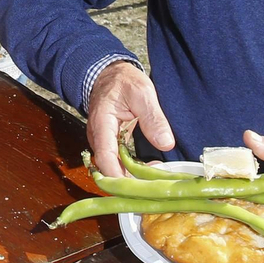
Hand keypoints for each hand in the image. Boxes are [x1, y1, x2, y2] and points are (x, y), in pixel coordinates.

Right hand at [84, 61, 173, 176]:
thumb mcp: (142, 93)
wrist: (109, 74)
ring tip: (155, 180)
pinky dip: (131, 168)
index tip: (139, 188)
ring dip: (132, 176)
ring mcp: (103, 141)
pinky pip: (118, 161)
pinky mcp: (110, 144)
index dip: (119, 176)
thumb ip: (153, 118)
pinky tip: (149, 171)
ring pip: (113, 167)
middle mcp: (98, 137)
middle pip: (108, 167)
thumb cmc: (123, 81)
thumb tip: (166, 144)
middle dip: (129, 181)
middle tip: (155, 186)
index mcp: (102, 124)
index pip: (105, 157)